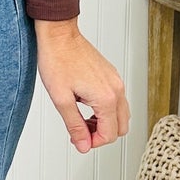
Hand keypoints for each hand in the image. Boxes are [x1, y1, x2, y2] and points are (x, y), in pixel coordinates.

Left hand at [32, 17, 129, 153]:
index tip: (78, 140)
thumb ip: (75, 126)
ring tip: (82, 120)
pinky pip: (117, 101)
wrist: (59, 35)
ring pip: (121, 115)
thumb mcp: (61, 99)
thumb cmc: (57, 60)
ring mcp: (116, 81)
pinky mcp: (111, 76)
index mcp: (106, 97)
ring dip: (104, 123)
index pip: (109, 134)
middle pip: (121, 128)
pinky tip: (86, 106)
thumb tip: (83, 145)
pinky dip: (105, 110)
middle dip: (101, 135)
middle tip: (80, 132)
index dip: (93, 143)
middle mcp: (116, 89)